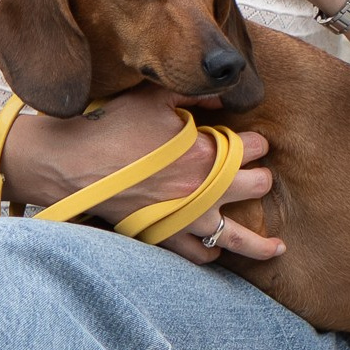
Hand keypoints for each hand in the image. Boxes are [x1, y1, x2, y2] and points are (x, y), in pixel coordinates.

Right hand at [1, 83, 283, 263]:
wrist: (72, 163)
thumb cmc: (111, 126)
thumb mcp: (154, 97)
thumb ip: (193, 94)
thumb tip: (222, 96)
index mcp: (204, 151)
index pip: (252, 148)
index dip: (257, 143)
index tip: (254, 143)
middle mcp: (203, 188)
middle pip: (257, 186)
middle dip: (261, 178)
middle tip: (258, 176)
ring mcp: (186, 218)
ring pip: (239, 238)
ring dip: (261, 242)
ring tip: (277, 247)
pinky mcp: (166, 236)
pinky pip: (201, 255)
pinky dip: (213, 253)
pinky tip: (220, 249)